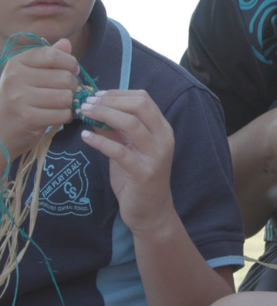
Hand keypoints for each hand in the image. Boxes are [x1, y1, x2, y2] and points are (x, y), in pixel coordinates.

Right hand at [0, 38, 77, 161]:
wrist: (1, 132)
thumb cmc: (20, 101)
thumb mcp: (30, 75)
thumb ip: (49, 58)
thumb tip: (67, 42)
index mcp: (17, 63)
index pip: (53, 55)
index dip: (70, 63)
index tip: (72, 70)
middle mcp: (15, 78)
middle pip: (65, 77)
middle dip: (72, 87)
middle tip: (64, 93)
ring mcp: (19, 98)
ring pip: (66, 96)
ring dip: (68, 103)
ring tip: (58, 106)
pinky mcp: (27, 118)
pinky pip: (63, 114)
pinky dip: (65, 116)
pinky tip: (57, 117)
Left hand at [80, 90, 176, 233]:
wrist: (151, 211)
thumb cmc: (138, 179)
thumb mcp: (129, 150)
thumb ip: (116, 131)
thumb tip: (94, 111)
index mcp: (162, 129)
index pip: (144, 99)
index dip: (118, 93)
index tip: (96, 95)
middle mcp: (163, 138)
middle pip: (139, 106)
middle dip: (110, 101)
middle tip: (87, 103)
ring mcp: (155, 155)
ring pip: (131, 124)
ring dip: (103, 115)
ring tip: (84, 114)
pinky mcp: (143, 172)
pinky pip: (119, 150)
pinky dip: (99, 141)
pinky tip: (86, 137)